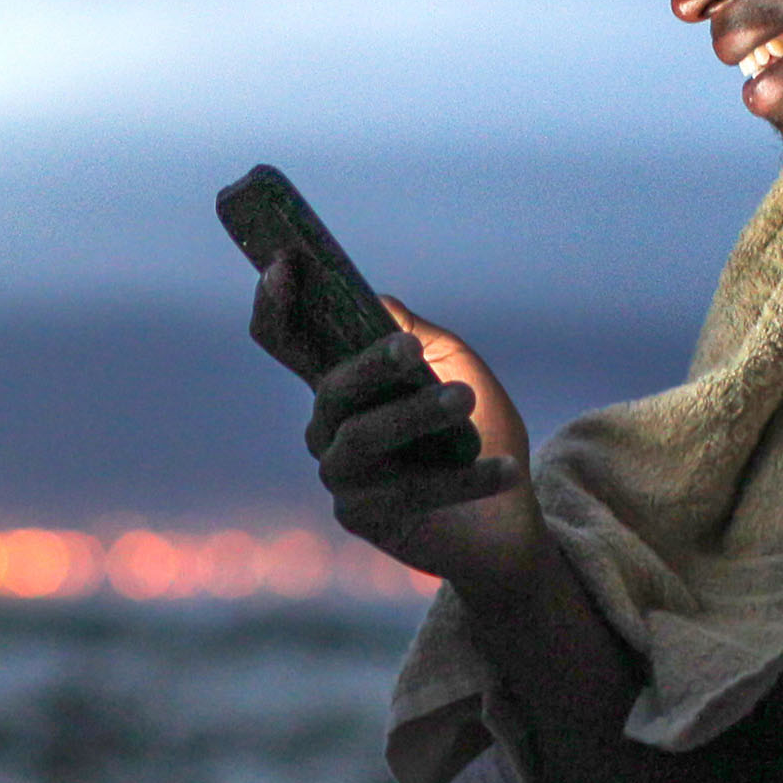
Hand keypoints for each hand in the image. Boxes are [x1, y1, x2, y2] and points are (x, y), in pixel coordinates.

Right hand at [252, 267, 539, 583]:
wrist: (507, 517)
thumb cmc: (478, 433)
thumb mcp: (457, 367)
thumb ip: (416, 334)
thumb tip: (378, 303)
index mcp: (344, 384)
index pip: (287, 341)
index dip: (274, 305)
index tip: (282, 265)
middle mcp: (329, 427)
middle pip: (331, 390)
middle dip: (370, 367)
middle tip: (412, 351)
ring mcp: (340, 474)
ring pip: (360, 438)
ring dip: (414, 416)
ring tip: (465, 401)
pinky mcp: (362, 518)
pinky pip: (406, 492)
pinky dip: (459, 479)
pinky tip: (504, 469)